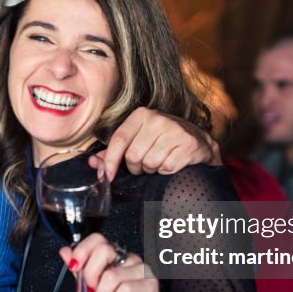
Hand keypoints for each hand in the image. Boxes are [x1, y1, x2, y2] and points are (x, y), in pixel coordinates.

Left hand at [58, 233, 158, 291]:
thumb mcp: (86, 291)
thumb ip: (78, 271)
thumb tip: (65, 251)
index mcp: (114, 257)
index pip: (98, 239)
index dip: (82, 251)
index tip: (75, 267)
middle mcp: (129, 259)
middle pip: (104, 250)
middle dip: (90, 275)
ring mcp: (142, 270)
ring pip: (112, 275)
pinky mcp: (150, 285)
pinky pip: (126, 288)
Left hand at [96, 107, 219, 180]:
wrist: (199, 141)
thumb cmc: (163, 141)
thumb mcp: (138, 140)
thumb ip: (114, 152)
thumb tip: (93, 163)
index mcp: (141, 115)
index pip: (118, 141)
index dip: (110, 162)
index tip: (107, 176)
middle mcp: (157, 119)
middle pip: (133, 156)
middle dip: (136, 167)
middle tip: (145, 164)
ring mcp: (174, 130)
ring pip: (149, 164)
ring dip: (152, 170)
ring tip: (159, 162)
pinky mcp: (188, 144)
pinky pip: (166, 168)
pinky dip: (166, 172)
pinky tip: (172, 163)